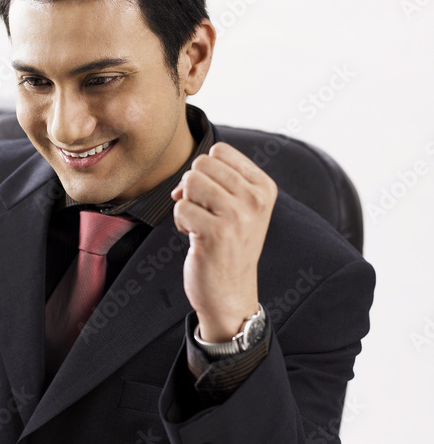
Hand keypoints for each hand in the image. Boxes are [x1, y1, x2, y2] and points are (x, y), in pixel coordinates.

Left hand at [171, 142, 277, 341]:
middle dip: (192, 187)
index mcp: (263, 187)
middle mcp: (255, 199)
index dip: (205, 172)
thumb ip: (219, 181)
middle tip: (203, 213)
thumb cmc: (229, 247)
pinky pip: (180, 207)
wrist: (231, 293)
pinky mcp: (216, 233)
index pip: (220, 150)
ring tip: (199, 224)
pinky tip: (195, 237)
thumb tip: (186, 176)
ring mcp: (237, 216)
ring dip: (186, 204)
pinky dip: (180, 222)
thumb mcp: (239, 208)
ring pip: (190, 182)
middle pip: (201, 164)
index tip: (213, 198)